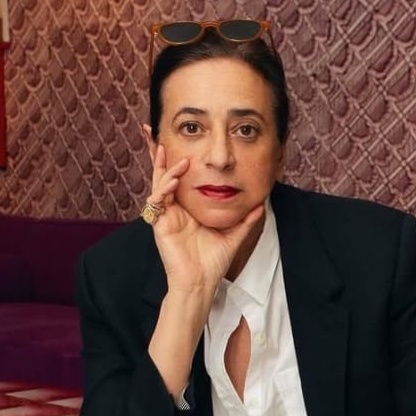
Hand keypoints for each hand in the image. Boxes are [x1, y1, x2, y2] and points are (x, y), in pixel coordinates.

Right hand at [145, 144, 263, 295]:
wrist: (201, 283)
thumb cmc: (212, 264)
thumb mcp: (233, 235)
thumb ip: (246, 220)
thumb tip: (261, 205)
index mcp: (187, 209)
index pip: (178, 179)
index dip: (175, 161)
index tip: (179, 143)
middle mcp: (173, 210)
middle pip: (162, 175)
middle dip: (157, 154)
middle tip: (154, 132)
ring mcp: (165, 217)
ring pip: (159, 184)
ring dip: (166, 169)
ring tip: (178, 160)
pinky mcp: (160, 225)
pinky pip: (157, 201)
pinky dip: (164, 188)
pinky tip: (174, 180)